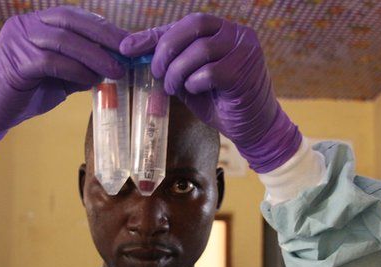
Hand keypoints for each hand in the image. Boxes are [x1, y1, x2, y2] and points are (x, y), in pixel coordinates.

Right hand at [0, 6, 127, 148]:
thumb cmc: (23, 95)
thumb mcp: (58, 78)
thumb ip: (80, 67)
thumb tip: (113, 65)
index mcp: (36, 24)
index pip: (75, 17)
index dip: (104, 27)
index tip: (129, 42)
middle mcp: (26, 25)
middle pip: (71, 20)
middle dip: (104, 35)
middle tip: (128, 52)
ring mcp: (18, 40)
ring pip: (64, 40)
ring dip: (95, 55)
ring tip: (116, 71)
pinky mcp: (15, 62)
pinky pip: (52, 61)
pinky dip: (76, 71)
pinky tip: (91, 81)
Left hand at [120, 14, 300, 172]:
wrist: (253, 128)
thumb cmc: (220, 102)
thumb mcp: (189, 79)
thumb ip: (171, 64)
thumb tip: (134, 52)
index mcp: (221, 30)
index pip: (184, 23)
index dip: (154, 35)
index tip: (127, 49)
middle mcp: (236, 33)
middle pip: (193, 26)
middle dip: (166, 49)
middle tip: (155, 72)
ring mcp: (244, 49)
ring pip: (200, 49)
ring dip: (178, 71)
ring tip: (172, 87)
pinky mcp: (246, 70)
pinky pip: (211, 71)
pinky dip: (195, 83)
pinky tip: (195, 91)